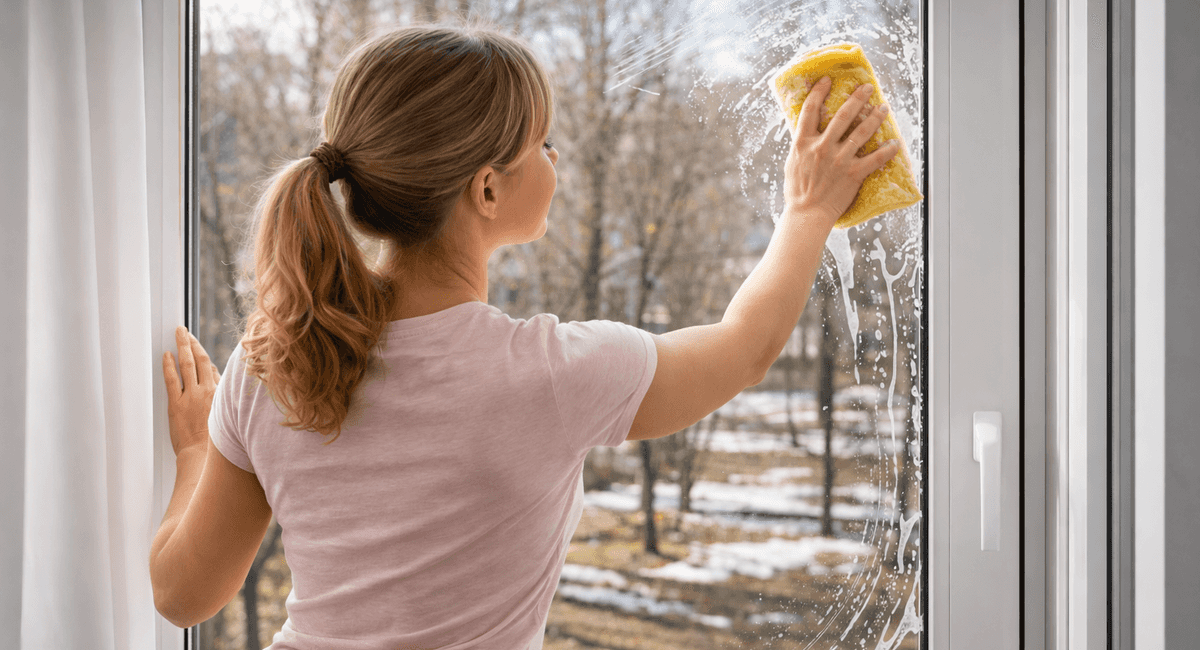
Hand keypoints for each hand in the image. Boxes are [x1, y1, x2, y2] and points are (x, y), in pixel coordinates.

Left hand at [162, 326, 220, 456]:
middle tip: (185, 331)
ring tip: (179, 333)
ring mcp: (192, 396)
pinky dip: (169, 365)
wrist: (203, 457)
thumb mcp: (227, 419)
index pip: (214, 369)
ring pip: (188, 364)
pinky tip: (166, 355)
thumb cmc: (217, 444)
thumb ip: (224, 401)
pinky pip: (173, 379)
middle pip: (202, 360)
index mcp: (223, 395)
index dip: (204, 357)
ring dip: (183, 346)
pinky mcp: (177, 404)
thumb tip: (221, 387)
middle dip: (193, 344)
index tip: (198, 348)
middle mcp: (209, 391)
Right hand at [783, 77, 898, 225]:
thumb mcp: (792, 162)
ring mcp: (839, 160)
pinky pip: (875, 158)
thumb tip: (807, 130)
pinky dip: (887, 150)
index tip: (827, 80)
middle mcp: (822, 148)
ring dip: (875, 117)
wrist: (807, 214)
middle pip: (842, 115)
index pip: (810, 111)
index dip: (818, 92)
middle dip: (857, 98)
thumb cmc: (797, 191)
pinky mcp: (853, 174)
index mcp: (803, 143)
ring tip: (884, 107)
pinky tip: (895, 143)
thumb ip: (801, 144)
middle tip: (867, 87)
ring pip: (862, 132)